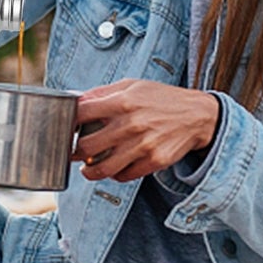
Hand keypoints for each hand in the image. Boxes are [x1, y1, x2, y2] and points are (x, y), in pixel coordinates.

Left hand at [73, 80, 220, 181]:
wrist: (197, 116)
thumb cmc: (162, 99)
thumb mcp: (133, 86)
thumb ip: (103, 93)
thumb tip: (77, 101)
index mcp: (123, 101)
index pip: (81, 113)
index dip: (67, 121)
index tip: (64, 127)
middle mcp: (131, 124)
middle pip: (86, 146)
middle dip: (73, 151)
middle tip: (72, 152)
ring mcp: (143, 145)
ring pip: (102, 168)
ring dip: (89, 171)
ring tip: (86, 168)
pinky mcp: (154, 162)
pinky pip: (123, 176)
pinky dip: (115, 175)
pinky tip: (113, 168)